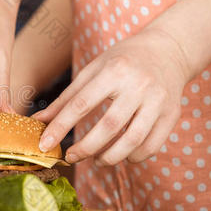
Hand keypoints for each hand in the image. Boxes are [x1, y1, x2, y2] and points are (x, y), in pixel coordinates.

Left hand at [33, 28, 189, 165]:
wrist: (168, 50)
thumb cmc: (121, 61)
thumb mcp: (92, 70)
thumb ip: (66, 98)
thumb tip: (38, 121)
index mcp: (113, 71)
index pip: (81, 104)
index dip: (60, 127)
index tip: (44, 145)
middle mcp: (138, 86)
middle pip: (109, 126)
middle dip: (85, 148)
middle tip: (70, 157)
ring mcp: (158, 101)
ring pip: (133, 140)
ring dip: (110, 157)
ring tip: (95, 160)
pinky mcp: (172, 114)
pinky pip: (152, 145)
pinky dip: (134, 157)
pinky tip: (121, 156)